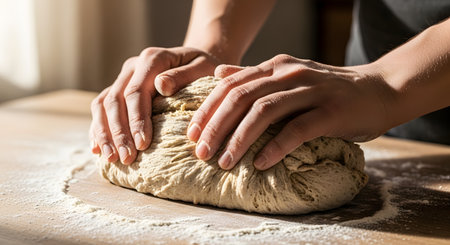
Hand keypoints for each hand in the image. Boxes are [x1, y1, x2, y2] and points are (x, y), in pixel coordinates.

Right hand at [90, 47, 219, 164]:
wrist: (197, 62)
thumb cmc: (205, 69)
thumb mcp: (203, 68)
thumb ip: (183, 76)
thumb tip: (161, 85)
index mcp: (152, 58)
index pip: (137, 91)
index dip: (137, 119)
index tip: (143, 144)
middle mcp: (133, 66)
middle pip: (116, 100)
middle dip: (120, 132)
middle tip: (128, 158)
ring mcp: (123, 77)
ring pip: (103, 105)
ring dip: (105, 133)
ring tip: (112, 158)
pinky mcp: (118, 89)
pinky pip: (100, 108)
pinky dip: (98, 128)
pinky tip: (98, 149)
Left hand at [187, 54, 393, 169]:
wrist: (378, 89)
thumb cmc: (329, 90)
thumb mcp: (289, 76)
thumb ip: (255, 76)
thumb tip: (219, 74)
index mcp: (275, 66)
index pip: (231, 85)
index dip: (208, 109)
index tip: (192, 134)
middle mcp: (289, 74)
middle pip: (241, 98)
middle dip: (215, 126)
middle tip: (201, 152)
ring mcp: (311, 91)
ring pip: (264, 112)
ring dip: (239, 138)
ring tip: (224, 162)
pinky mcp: (331, 111)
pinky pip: (297, 129)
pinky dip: (275, 146)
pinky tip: (260, 162)